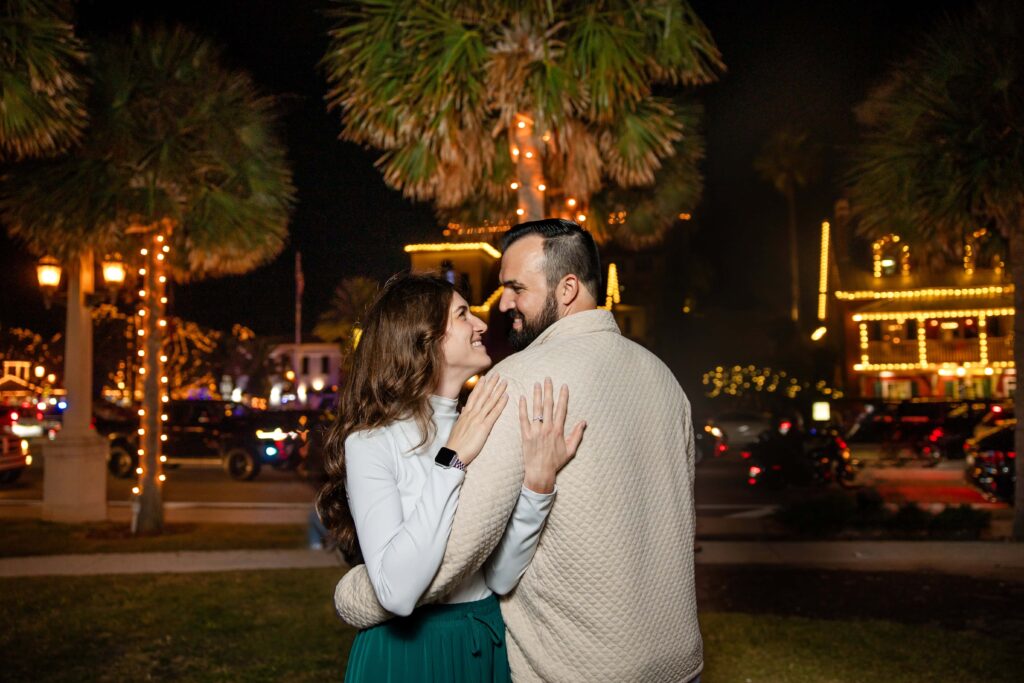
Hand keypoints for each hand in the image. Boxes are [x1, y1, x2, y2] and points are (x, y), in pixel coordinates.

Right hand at [444, 374, 507, 465]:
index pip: (474, 396)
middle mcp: (472, 413)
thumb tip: (464, 410)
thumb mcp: (457, 427)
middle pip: (483, 395)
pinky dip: (501, 404)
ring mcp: (478, 419)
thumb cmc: (455, 443)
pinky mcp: (484, 427)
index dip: (480, 386)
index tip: (485, 377)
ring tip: (505, 382)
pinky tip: (506, 396)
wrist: (454, 454)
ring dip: (498, 390)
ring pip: (490, 401)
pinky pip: (494, 413)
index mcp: (465, 413)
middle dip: (491, 384)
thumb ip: (462, 417)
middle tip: (498, 374)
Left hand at [518, 378, 585, 493]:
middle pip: (548, 405)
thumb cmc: (556, 462)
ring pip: (536, 409)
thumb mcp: (570, 450)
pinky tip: (522, 397)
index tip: (563, 386)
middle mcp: (547, 428)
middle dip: (548, 391)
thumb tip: (583, 422)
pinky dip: (522, 408)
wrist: (540, 472)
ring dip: (536, 395)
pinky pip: (523, 419)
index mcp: (558, 430)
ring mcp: (536, 431)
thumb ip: (577, 435)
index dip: (563, 397)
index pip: (561, 409)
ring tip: (536, 384)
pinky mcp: (525, 435)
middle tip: (547, 379)